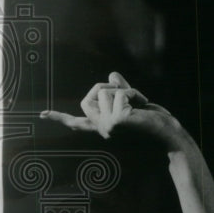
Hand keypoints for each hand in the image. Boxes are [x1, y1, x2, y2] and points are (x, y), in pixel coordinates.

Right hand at [41, 72, 183, 149]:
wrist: (171, 138)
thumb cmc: (157, 124)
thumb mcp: (136, 104)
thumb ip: (121, 91)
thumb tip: (112, 74)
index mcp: (105, 129)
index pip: (78, 124)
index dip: (60, 118)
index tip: (42, 115)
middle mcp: (103, 130)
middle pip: (87, 98)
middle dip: (105, 87)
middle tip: (128, 94)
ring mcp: (108, 126)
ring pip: (103, 91)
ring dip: (125, 91)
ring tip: (140, 105)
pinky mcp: (117, 121)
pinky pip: (119, 92)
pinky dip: (134, 93)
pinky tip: (144, 106)